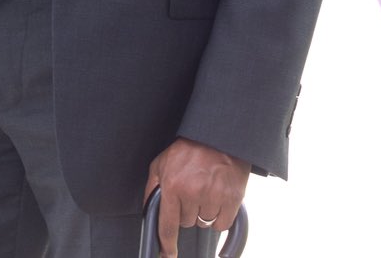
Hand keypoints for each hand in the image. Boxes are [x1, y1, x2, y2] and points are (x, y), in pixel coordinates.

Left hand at [144, 138, 247, 255]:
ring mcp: (213, 195)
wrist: (220, 134)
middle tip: (192, 191)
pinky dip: (220, 216)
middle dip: (187, 211)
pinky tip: (218, 198)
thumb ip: (152, 187)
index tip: (168, 255)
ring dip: (204, 212)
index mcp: (172, 185)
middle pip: (187, 223)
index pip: (168, 226)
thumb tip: (148, 211)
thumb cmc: (190, 147)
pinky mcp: (232, 197)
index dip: (167, 245)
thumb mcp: (162, 162)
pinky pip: (222, 223)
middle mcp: (192, 192)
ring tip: (206, 190)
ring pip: (204, 223)